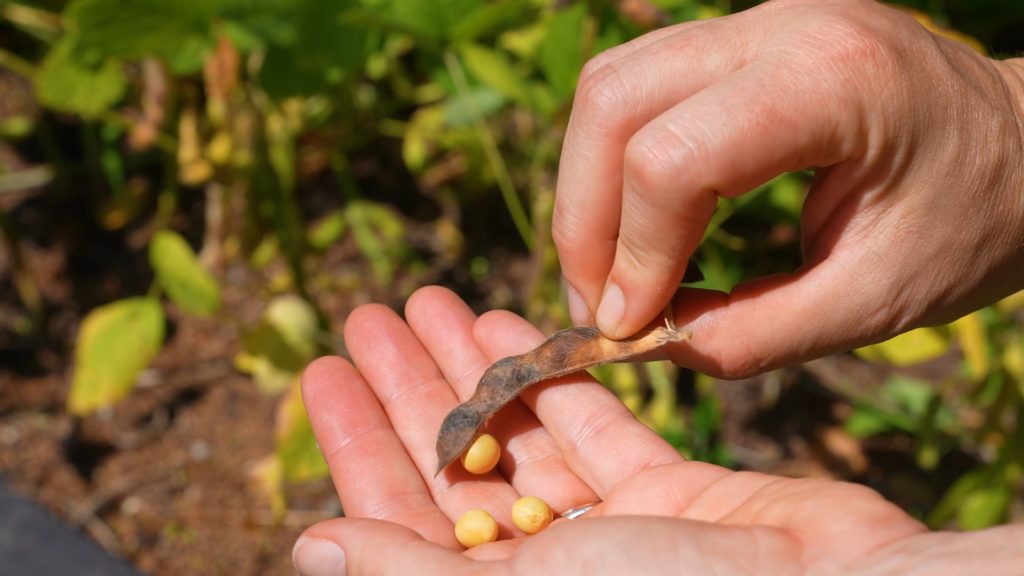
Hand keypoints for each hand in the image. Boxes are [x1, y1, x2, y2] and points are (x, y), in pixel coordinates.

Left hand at [291, 286, 975, 574]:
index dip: (356, 442)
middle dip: (408, 387)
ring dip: (474, 367)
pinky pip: (595, 425)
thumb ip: (414, 574)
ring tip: (428, 300)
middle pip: (454, 463)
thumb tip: (311, 547)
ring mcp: (611, 530)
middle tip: (367, 313)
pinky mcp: (671, 493)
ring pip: (521, 433)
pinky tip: (517, 324)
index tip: (322, 367)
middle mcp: (548, 567)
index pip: (398, 515)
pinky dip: (557, 376)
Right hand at [554, 0, 1023, 377]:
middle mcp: (779, 29)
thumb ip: (755, 333)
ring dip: (587, 188)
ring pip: (609, 86)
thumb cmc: (975, 220)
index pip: (672, 157)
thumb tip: (646, 342)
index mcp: (832, 82)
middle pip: (613, 102)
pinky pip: (636, 87)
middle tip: (600, 303)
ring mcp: (754, 23)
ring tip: (612, 270)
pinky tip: (640, 223)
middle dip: (584, 219)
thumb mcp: (878, 301)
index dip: (632, 254)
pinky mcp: (738, 41)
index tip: (631, 327)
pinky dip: (613, 163)